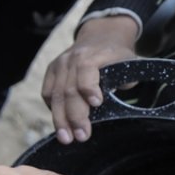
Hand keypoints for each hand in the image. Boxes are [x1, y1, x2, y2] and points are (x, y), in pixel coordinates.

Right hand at [41, 15, 138, 144]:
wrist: (99, 36)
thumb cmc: (116, 54)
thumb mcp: (128, 62)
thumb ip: (125, 80)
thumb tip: (118, 99)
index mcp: (92, 54)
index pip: (86, 71)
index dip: (89, 87)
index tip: (96, 104)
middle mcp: (70, 59)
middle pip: (68, 90)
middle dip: (74, 116)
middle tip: (81, 136)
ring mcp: (58, 65)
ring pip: (54, 96)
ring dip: (60, 120)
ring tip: (66, 138)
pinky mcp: (50, 72)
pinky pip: (47, 93)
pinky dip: (52, 109)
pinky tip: (60, 123)